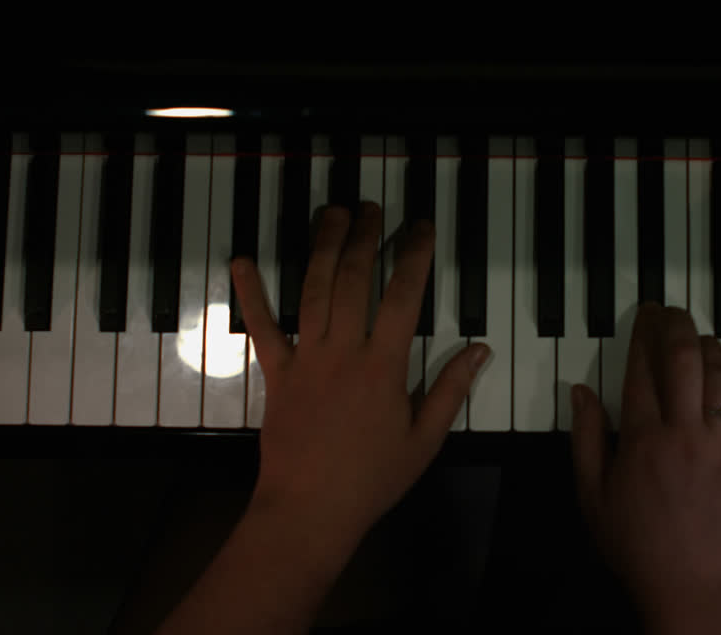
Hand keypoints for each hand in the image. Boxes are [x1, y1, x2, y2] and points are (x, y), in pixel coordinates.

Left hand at [231, 203, 489, 559]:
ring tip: (332, 214)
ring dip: (322, 247)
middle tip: (372, 210)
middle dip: (364, 238)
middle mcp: (343, 352)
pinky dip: (250, 294)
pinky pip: (262, 328)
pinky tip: (241, 263)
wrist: (309, 510)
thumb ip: (451, 390)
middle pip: (353, 280)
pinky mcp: (276, 374)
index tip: (419, 228)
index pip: (403, 296)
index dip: (413, 255)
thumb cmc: (371, 480)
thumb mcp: (425, 440)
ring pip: (313, 290)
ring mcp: (306, 360)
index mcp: (384, 367)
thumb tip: (479, 350)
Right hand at [570, 304, 720, 632]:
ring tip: (699, 330)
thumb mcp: (591, 495)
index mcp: (641, 439)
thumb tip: (580, 394)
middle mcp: (683, 433)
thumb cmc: (638, 547)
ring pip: (720, 376)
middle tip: (669, 310)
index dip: (639, 336)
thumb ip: (585, 439)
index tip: (640, 317)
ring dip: (710, 344)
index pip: (639, 371)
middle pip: (682, 360)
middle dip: (674, 326)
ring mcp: (720, 445)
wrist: (690, 585)